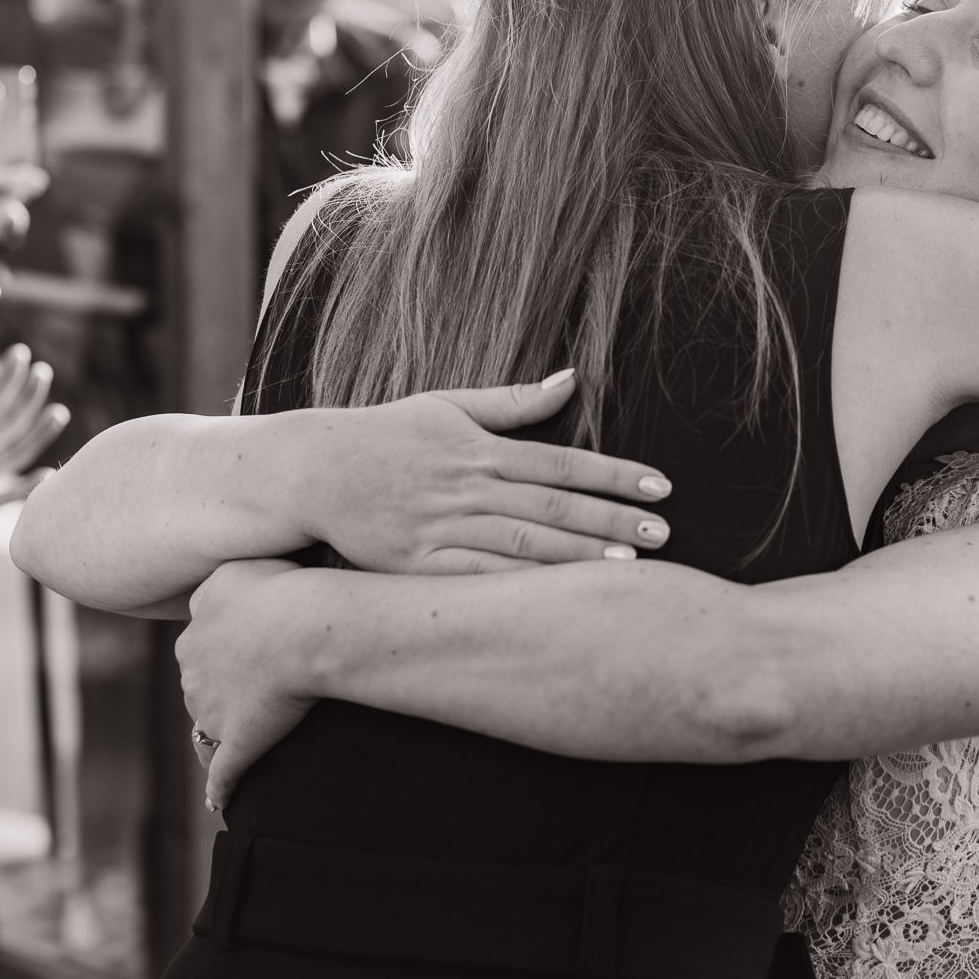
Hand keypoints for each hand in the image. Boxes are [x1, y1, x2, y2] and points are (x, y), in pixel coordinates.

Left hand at [179, 558, 312, 809]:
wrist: (307, 626)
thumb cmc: (295, 585)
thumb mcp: (255, 560)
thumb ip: (241, 569)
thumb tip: (241, 566)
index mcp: (201, 618)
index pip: (205, 631)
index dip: (227, 638)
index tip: (249, 641)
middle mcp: (194, 662)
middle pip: (199, 676)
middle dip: (219, 683)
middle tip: (255, 685)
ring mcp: (212, 705)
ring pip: (207, 720)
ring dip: (219, 729)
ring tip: (242, 736)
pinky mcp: (236, 740)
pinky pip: (221, 770)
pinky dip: (218, 787)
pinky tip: (216, 800)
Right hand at [299, 371, 674, 574]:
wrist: (314, 472)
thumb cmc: (387, 434)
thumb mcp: (448, 404)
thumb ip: (513, 401)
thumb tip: (573, 379)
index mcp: (481, 448)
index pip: (564, 462)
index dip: (615, 474)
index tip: (660, 485)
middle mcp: (469, 487)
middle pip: (554, 505)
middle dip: (613, 519)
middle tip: (665, 532)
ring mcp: (444, 528)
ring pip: (524, 544)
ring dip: (579, 555)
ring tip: (629, 566)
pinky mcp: (421, 564)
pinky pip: (480, 579)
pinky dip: (523, 587)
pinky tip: (561, 599)